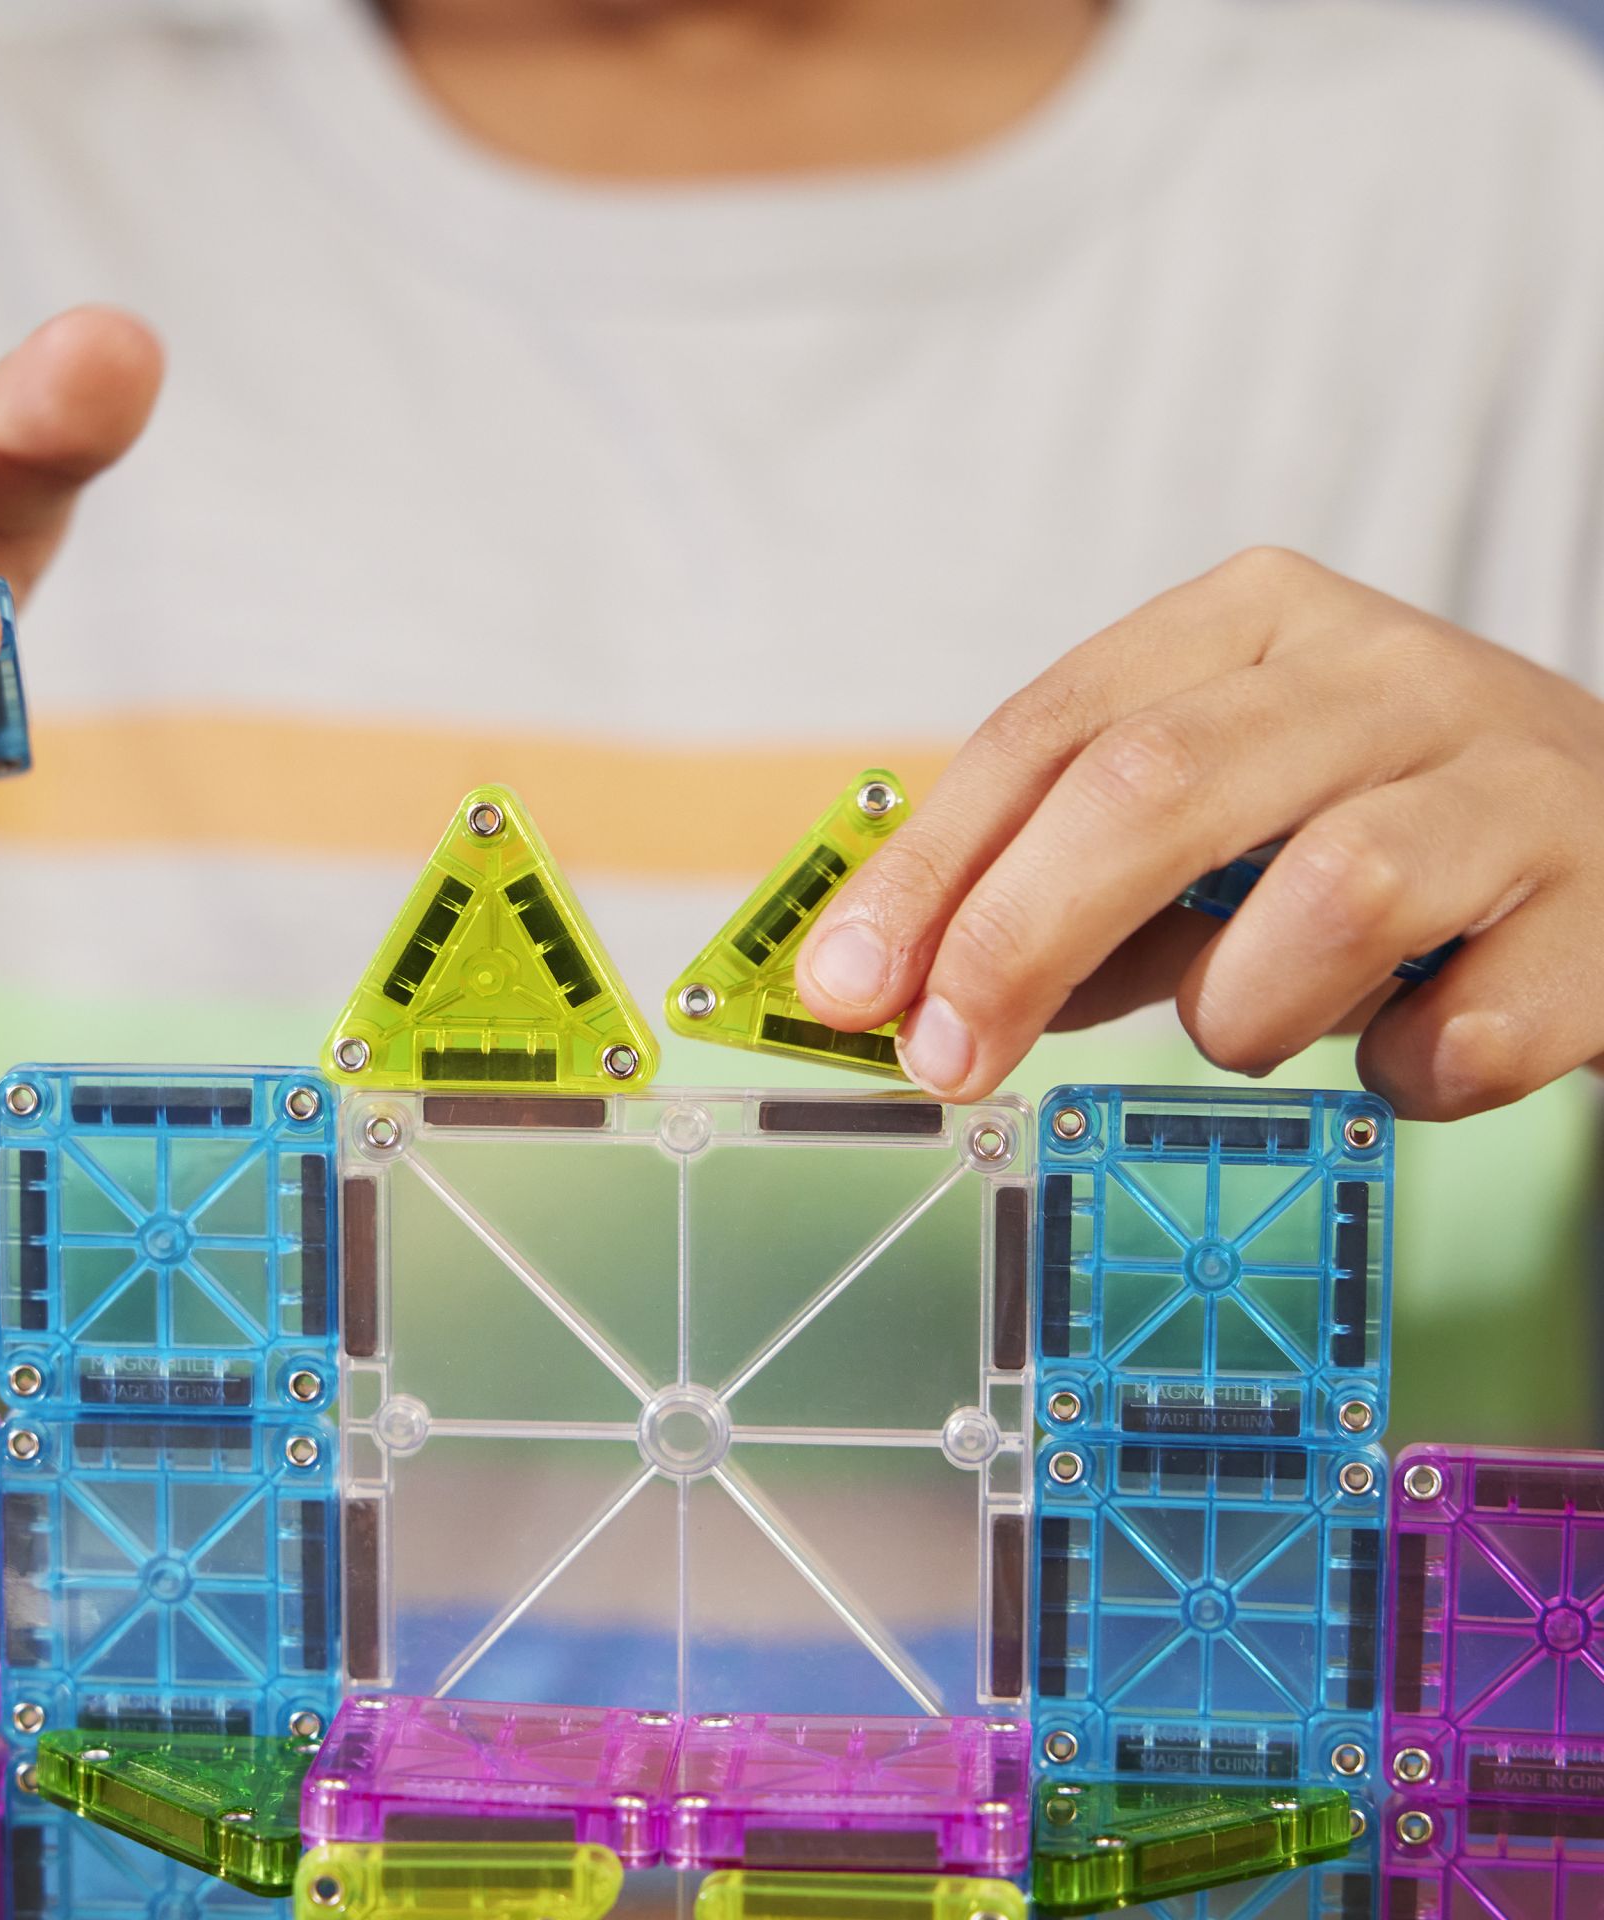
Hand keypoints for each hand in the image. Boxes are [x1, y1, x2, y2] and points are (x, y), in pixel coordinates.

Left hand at [794, 548, 1603, 1119]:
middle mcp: (1380, 669)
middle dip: (1017, 940)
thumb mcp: (1220, 832)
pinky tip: (1422, 1044)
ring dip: (1247, 1012)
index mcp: (1252, 625)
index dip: (933, 870)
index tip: (850, 987)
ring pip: (1324, 897)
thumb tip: (911, 998)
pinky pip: (1463, 1030)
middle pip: (1152, 786)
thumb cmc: (1389, 835)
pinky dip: (1407, 1072)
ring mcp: (1511, 773)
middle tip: (950, 1061)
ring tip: (1268, 1021)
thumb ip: (1078, 900)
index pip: (1049, 731)